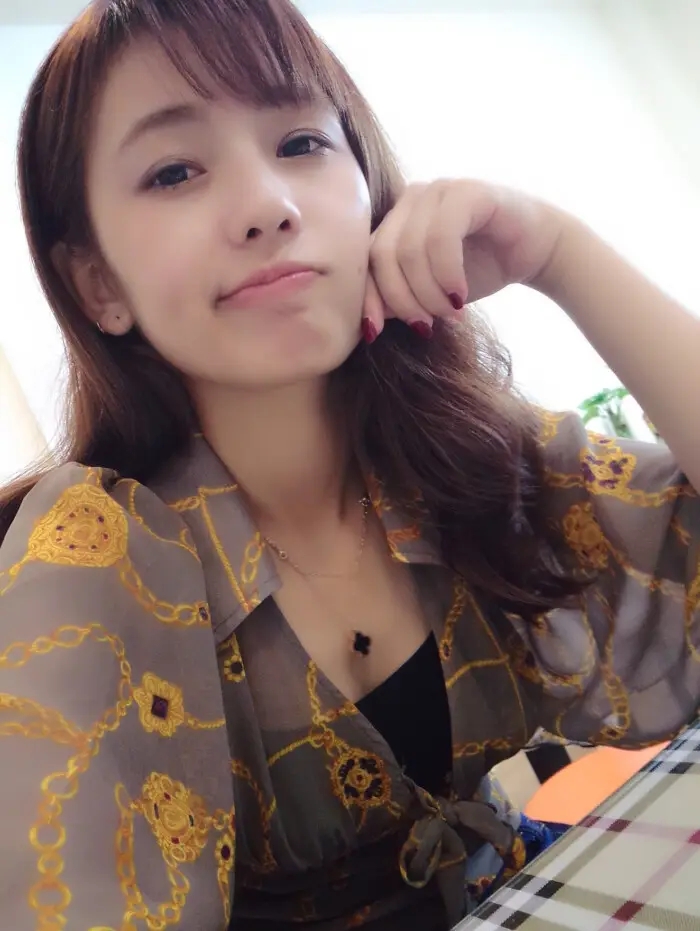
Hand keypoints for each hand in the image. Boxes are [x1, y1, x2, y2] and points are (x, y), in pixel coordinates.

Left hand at [361, 179, 567, 339]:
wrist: (537, 250)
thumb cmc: (481, 270)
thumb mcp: (430, 292)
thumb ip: (398, 299)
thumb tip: (366, 324)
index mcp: (396, 219)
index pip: (365, 259)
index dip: (367, 298)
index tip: (374, 334)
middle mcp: (411, 198)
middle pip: (382, 255)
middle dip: (403, 300)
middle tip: (427, 326)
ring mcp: (438, 191)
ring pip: (409, 251)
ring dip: (429, 294)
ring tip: (451, 314)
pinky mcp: (467, 192)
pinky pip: (442, 239)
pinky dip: (448, 275)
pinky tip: (461, 295)